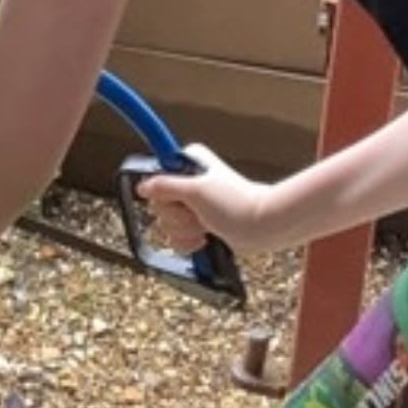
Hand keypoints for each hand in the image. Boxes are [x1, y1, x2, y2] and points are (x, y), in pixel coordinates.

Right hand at [137, 144, 277, 252]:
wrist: (264, 227)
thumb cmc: (238, 205)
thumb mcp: (196, 191)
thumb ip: (165, 186)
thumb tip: (142, 185)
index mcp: (189, 164)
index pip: (155, 178)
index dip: (162, 194)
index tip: (179, 200)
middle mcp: (189, 183)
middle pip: (159, 205)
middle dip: (177, 217)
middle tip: (198, 215)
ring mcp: (194, 206)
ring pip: (168, 225)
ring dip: (185, 232)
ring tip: (206, 227)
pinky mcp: (200, 225)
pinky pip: (179, 238)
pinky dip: (189, 243)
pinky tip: (204, 239)